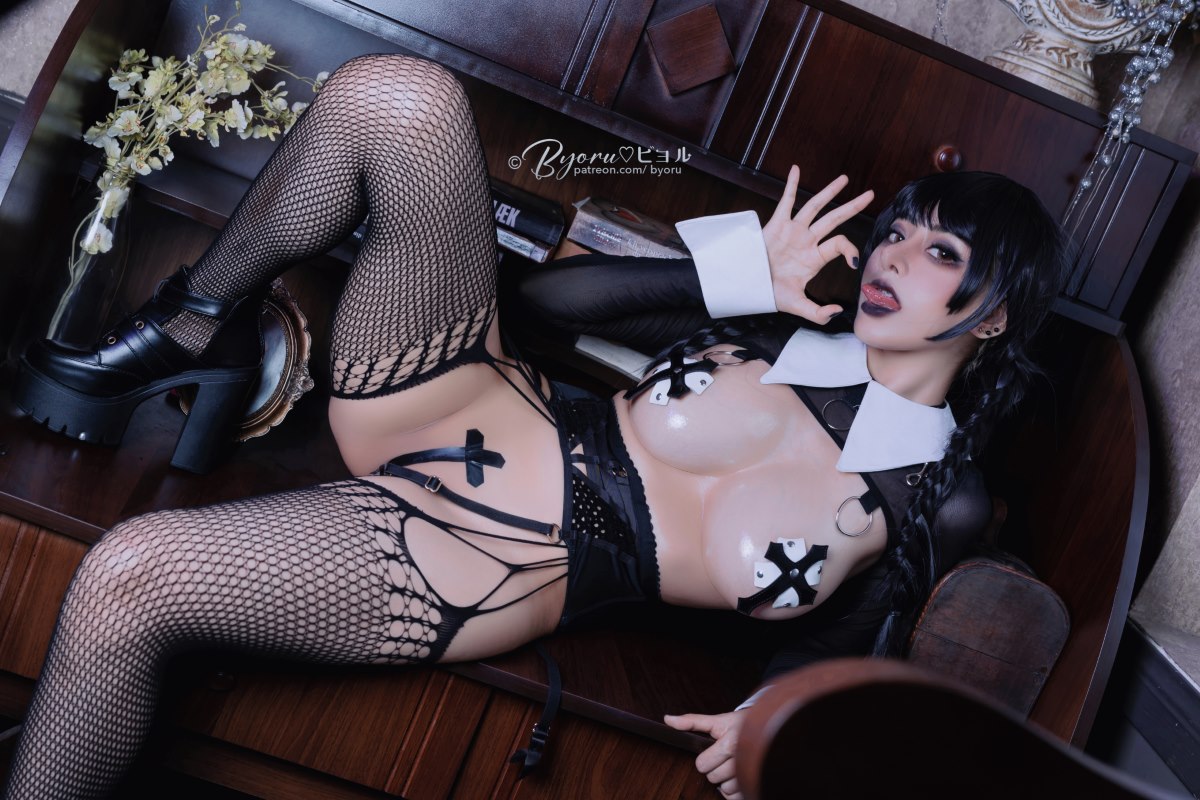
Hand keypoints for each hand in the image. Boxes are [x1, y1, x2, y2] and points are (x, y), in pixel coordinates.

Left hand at [664, 709, 747, 798]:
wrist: (768, 729)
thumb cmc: (741, 725)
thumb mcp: (717, 720)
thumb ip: (691, 721)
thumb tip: (668, 719)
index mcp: (730, 744)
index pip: (702, 765)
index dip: (704, 759)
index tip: (713, 751)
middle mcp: (742, 761)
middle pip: (713, 778)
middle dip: (715, 768)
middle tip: (724, 757)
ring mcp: (750, 775)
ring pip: (725, 789)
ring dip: (725, 780)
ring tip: (732, 766)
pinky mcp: (755, 785)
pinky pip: (736, 797)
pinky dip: (734, 791)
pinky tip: (737, 777)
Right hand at [761, 166, 873, 323]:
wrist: (748, 286)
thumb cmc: (770, 294)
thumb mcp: (796, 305)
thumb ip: (817, 312)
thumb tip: (836, 312)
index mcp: (815, 257)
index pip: (839, 245)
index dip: (850, 249)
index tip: (853, 262)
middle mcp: (807, 241)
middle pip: (834, 219)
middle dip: (852, 207)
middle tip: (869, 195)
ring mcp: (792, 231)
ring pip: (814, 207)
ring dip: (829, 192)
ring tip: (844, 179)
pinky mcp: (776, 225)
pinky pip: (785, 201)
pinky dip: (791, 185)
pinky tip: (796, 169)